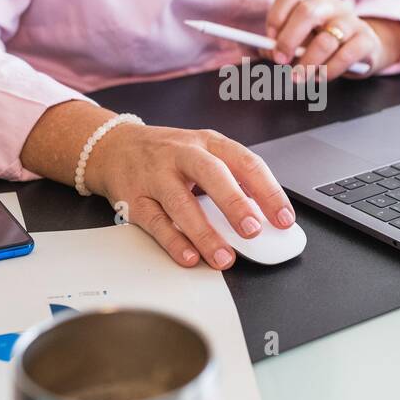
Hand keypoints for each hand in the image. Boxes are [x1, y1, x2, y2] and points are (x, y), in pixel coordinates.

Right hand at [83, 122, 295, 270]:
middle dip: (235, 204)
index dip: (269, 191)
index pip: (246, 162)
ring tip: (224, 257)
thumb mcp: (204, 154)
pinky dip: (173, 241)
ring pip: (181, 203)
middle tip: (253, 231)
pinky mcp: (133, 197)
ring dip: (205, 233)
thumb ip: (233, 180)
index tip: (284, 219)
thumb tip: (265, 218)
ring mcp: (156, 175)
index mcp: (209, 143)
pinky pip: (155, 222)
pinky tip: (189, 256)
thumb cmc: (168, 155)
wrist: (114, 147)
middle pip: (212, 175)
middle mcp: (183, 154)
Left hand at [265, 0, 399, 79]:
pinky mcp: (366, 40)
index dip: (276, 16)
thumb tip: (267, 51)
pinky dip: (329, 71)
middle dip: (288, 40)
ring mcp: (351, 20)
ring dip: (307, 63)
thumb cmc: (323, 43)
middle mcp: (331, 4)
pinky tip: (320, 77)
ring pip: (326, 40)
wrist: (364, 49)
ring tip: (299, 77)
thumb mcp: (302, 40)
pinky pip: (345, 56)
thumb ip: (281, 44)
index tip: (269, 39)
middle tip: (280, 61)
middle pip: (307, 12)